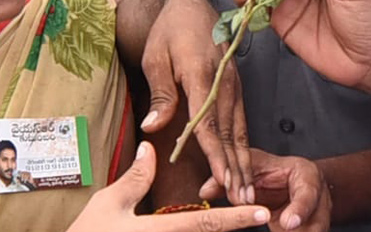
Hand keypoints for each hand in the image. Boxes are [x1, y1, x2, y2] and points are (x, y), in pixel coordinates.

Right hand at [67, 142, 268, 231]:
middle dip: (231, 228)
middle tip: (255, 217)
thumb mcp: (110, 203)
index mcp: (158, 231)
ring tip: (234, 224)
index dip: (236, 218)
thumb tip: (151, 147)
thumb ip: (136, 177)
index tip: (261, 212)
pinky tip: (204, 231)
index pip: (205, 223)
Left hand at [140, 0, 252, 203]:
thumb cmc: (169, 32)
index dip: (216, 154)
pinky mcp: (236, 85)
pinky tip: (244, 165)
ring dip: (244, 161)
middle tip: (242, 199)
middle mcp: (224, 80)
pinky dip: (243, 145)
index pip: (209, 121)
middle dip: (236, 167)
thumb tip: (153, 127)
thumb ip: (160, 94)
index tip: (223, 179)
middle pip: (230, 131)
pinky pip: (240, 119)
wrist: (189, 6)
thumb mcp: (155, 57)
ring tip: (248, 190)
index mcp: (202, 73)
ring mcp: (234, 83)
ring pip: (240, 128)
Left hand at [201, 149, 330, 231]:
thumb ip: (233, 178)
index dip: (299, 209)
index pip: (308, 191)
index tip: (287, 224)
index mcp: (306, 175)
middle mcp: (319, 198)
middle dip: (304, 231)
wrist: (294, 183)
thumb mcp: (254, 167)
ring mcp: (320, 218)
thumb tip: (204, 191)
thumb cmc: (274, 172)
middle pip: (320, 220)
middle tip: (287, 231)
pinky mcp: (314, 230)